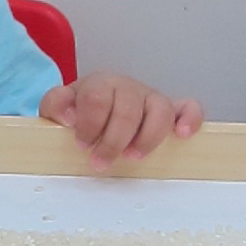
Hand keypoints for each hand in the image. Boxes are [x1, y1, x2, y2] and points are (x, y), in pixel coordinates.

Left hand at [39, 74, 202, 171]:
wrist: (96, 108)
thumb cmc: (79, 112)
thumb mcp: (59, 107)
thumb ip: (55, 106)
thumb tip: (69, 117)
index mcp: (100, 84)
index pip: (97, 98)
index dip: (89, 124)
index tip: (81, 143)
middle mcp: (128, 88)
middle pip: (128, 109)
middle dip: (113, 141)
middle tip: (100, 162)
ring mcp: (151, 99)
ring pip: (160, 110)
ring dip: (147, 137)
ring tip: (133, 157)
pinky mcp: (171, 112)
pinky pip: (189, 108)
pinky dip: (190, 119)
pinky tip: (181, 135)